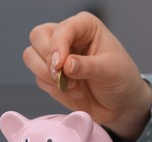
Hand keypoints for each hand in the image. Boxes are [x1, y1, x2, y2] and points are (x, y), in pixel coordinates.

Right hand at [23, 12, 151, 141]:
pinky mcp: (50, 75)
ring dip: (47, 76)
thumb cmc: (121, 79)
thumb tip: (66, 65)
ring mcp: (56, 56)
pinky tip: (73, 92)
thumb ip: (87, 66)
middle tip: (62, 77)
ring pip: (31, 57)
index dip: (57, 47)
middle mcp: (67, 37)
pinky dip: (52, 89)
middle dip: (47, 60)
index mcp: (84, 26)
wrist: (120, 104)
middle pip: (37, 37)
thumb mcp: (110, 70)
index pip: (60, 29)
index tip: (60, 67)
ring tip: (72, 87)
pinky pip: (39, 79)